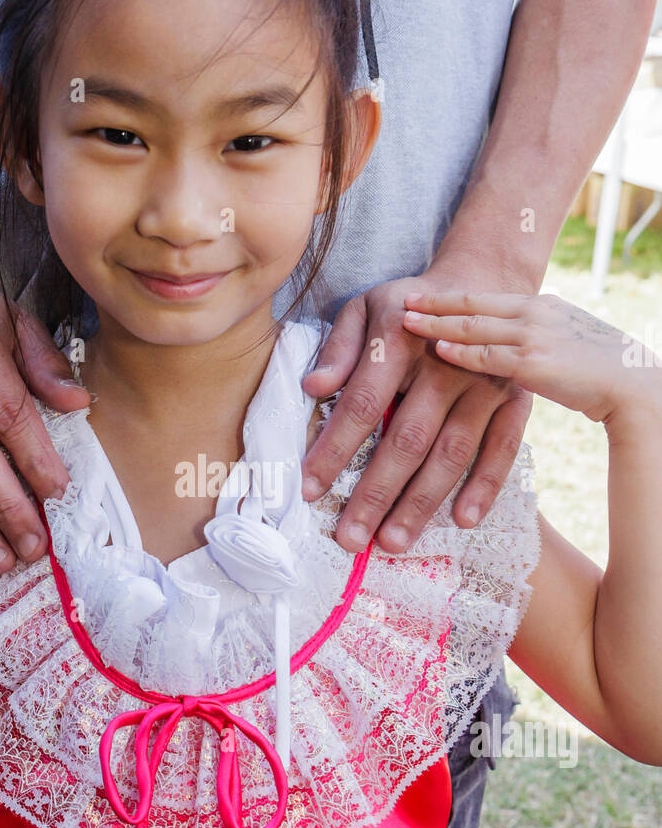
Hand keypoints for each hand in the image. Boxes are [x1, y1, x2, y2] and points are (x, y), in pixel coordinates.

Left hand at [301, 272, 532, 552]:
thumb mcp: (364, 307)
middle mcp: (446, 364)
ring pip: (451, 452)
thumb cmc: (408, 306)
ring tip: (394, 542)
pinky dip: (485, 486)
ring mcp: (486, 384)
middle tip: (351, 539)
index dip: (334, 449)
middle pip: (406, 438)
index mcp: (400, 338)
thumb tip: (312, 387)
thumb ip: (338, 348)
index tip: (310, 489)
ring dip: (422, 502)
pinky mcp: (517, 399)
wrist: (482, 285)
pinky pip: (503, 449)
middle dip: (375, 493)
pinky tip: (464, 522)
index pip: (361, 404)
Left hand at [401, 288, 657, 423]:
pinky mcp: (535, 364)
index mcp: (539, 306)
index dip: (448, 297)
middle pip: (472, 305)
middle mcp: (534, 314)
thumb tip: (506, 350)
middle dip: (434, 303)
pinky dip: (461, 353)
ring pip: (474, 327)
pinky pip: (489, 356)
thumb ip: (532, 341)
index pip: (483, 298)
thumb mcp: (563, 343)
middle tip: (401, 301)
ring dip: (436, 325)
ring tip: (406, 323)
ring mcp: (534, 336)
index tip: (419, 295)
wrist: (632, 384)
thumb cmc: (597, 371)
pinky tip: (438, 352)